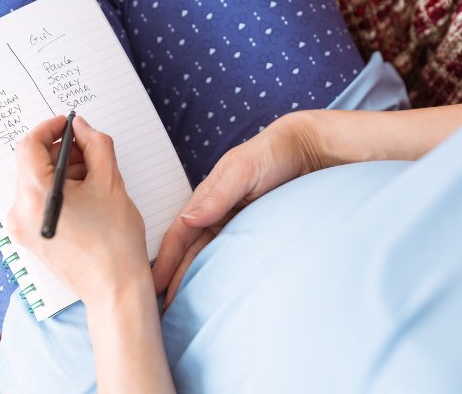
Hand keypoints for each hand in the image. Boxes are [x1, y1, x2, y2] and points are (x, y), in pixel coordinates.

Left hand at [7, 115, 149, 305]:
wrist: (114, 288)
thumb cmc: (116, 241)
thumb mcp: (111, 183)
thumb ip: (97, 145)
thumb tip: (83, 128)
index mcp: (36, 195)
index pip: (29, 144)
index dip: (51, 128)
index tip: (70, 125)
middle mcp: (20, 211)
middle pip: (32, 164)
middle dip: (61, 152)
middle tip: (91, 153)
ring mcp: (21, 228)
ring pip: (36, 183)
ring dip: (62, 173)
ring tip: (94, 181)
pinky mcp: (29, 238)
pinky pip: (37, 202)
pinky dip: (58, 191)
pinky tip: (85, 199)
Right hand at [153, 111, 325, 308]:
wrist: (307, 152)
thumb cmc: (271, 154)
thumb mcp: (242, 170)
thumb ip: (217, 195)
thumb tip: (188, 220)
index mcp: (206, 200)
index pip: (178, 235)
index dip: (166, 261)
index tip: (154, 286)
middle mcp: (215, 215)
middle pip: (190, 253)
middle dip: (175, 279)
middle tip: (164, 309)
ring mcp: (233, 226)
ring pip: (208, 258)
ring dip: (195, 281)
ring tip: (186, 308)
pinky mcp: (253, 233)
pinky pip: (232, 258)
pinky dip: (221, 275)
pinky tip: (217, 293)